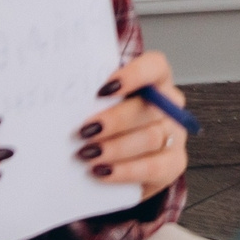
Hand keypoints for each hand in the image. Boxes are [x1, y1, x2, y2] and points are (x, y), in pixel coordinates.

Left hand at [72, 51, 189, 198]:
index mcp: (156, 80)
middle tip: (85, 131)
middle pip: (149, 107)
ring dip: (115, 148)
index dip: (134, 75)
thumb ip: (94, 97)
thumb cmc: (109, 122)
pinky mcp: (174, 163)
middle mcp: (170, 105)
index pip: (155, 67)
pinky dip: (126, 171)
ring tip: (87, 155)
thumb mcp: (103, 104)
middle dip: (115, 120)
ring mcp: (176, 134)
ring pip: (151, 138)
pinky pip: (154, 167)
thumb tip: (64, 99)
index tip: (103, 89)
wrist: (120, 159)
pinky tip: (103, 171)